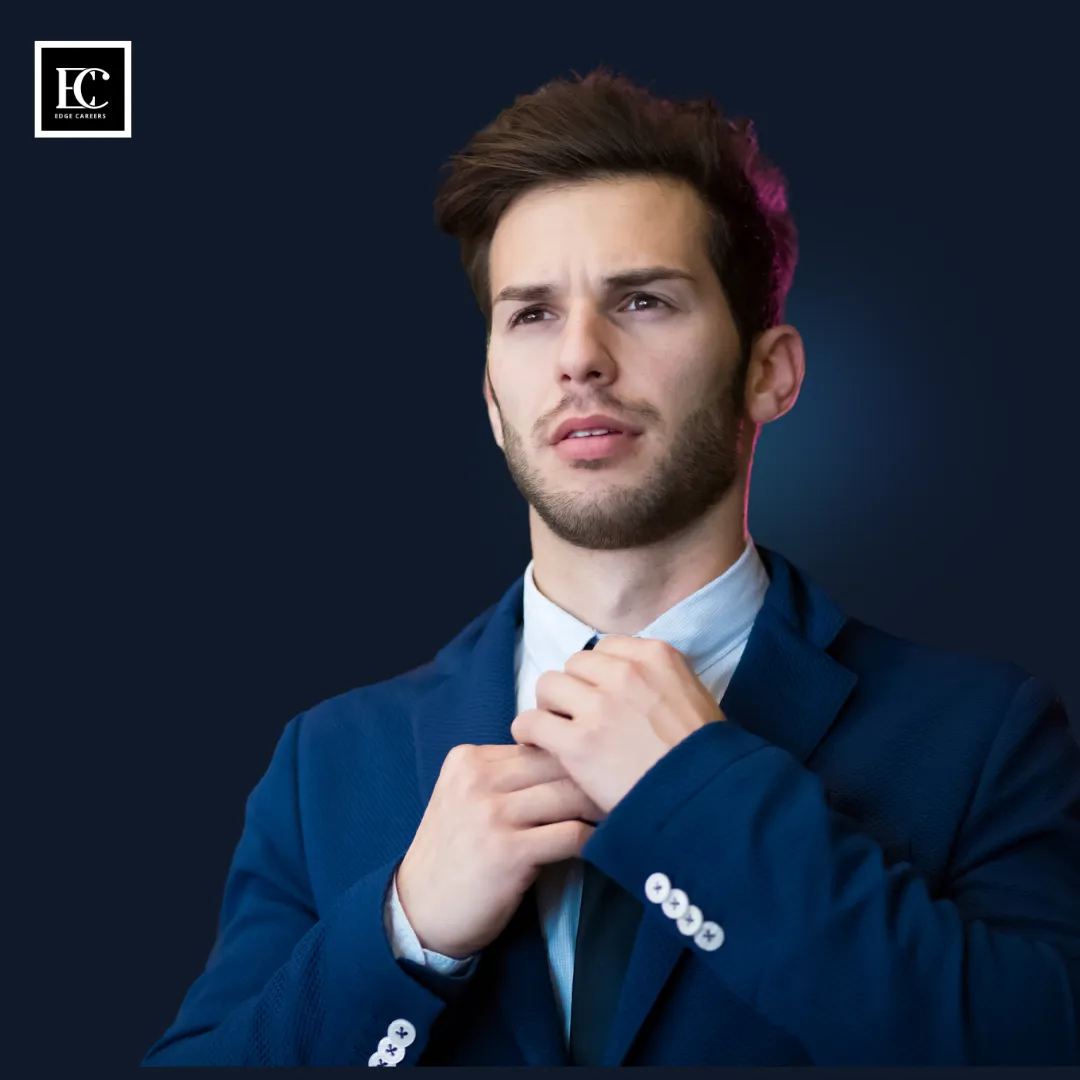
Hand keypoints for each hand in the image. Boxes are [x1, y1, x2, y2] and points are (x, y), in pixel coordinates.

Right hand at [395, 742, 603, 958]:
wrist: (420, 913)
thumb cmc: (453, 855)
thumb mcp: (464, 799)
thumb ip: (504, 776)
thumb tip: (568, 760)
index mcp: (467, 759)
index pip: (538, 743)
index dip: (573, 756)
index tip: (599, 769)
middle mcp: (477, 779)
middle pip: (556, 763)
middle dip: (593, 775)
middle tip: (622, 788)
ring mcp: (491, 814)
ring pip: (568, 794)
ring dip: (599, 805)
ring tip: (620, 813)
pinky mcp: (508, 852)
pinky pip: (570, 834)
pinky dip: (592, 838)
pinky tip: (602, 844)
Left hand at [510, 635, 724, 816]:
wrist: (706, 799)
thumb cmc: (705, 756)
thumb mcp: (693, 697)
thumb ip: (657, 680)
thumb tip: (629, 684)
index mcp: (656, 656)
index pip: (606, 649)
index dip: (598, 674)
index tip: (600, 695)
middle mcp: (625, 673)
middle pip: (575, 664)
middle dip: (574, 688)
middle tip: (577, 716)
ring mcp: (599, 706)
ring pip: (549, 685)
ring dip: (550, 707)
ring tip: (556, 730)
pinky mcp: (578, 743)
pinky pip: (532, 722)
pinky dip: (529, 732)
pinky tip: (536, 744)